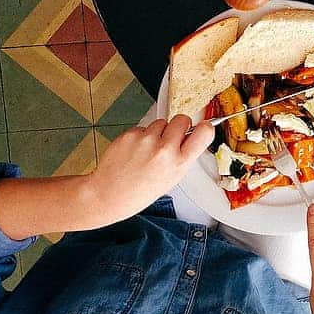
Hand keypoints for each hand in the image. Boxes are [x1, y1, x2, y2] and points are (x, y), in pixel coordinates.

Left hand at [83, 116, 213, 227]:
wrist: (108, 195)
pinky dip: (140, 136)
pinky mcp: (130, 134)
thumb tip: (191, 136)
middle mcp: (164, 149)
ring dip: (157, 132)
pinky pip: (143, 127)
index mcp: (179, 163)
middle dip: (178, 126)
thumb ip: (183, 156)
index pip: (204, 131)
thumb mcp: (172, 179)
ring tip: (147, 151)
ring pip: (161, 122)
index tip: (202, 128)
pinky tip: (134, 151)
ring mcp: (146, 140)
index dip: (204, 127)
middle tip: (170, 139)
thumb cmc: (139, 191)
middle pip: (182, 119)